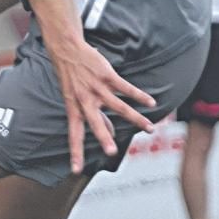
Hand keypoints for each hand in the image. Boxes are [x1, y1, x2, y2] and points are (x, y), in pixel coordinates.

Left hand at [47, 35, 156, 173]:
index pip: (74, 134)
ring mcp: (96, 88)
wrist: (66, 49)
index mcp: (74, 108)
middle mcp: (85, 100)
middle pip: (95, 122)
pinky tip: (151, 102)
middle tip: (111, 152)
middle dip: (103, 137)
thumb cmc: (71, 76)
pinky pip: (126, 88)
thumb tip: (109, 132)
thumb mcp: (74, 97)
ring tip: (150, 129)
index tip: (75, 170)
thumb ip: (90, 115)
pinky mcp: (107, 76)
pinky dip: (140, 96)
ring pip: (118, 107)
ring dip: (135, 119)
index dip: (75, 152)